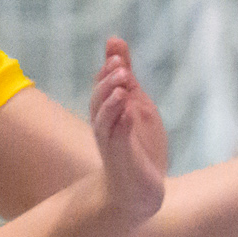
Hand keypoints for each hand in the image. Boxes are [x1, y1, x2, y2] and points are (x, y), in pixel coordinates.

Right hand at [88, 36, 167, 227]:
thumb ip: (129, 80)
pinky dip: (120, 122)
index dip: (109, 64)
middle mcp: (104, 124)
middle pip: (98, 97)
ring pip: (102, 116)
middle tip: (120, 63)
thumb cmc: (138, 148)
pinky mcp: (119, 157)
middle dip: (108, 79)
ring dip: (110, 97)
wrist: (139, 191)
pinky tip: (128, 109)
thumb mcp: (138, 106)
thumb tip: (118, 46)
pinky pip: (115, 138)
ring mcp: (110, 141)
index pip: (104, 82)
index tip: (116, 45)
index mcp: (109, 111)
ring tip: (122, 81)